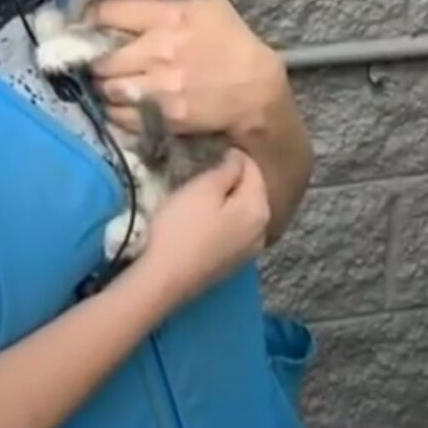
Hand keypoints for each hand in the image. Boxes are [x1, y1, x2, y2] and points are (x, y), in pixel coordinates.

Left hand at [87, 0, 283, 141]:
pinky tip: (124, 101)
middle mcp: (160, 51)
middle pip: (100, 57)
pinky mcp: (164, 116)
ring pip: (106, 88)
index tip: (91, 21)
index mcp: (169, 17)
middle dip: (95, 57)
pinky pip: (120, 116)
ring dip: (103, 85)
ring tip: (110, 79)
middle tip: (98, 56)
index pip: (107, 12)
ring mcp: (161, 87)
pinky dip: (116, 110)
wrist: (256, 90)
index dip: (93, 17)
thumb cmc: (229, 39)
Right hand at [132, 150, 269, 313]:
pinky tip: (205, 217)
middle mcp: (262, 230)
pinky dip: (225, 217)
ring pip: (244, 210)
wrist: (164, 278)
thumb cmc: (181, 228)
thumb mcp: (201, 190)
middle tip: (205, 166)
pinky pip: (236, 228)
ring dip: (229, 197)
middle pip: (252, 190)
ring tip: (203, 189)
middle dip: (234, 176)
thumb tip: (237, 158)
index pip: (253, 168)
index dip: (232, 154)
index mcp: (258, 208)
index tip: (211, 149)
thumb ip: (225, 170)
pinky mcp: (234, 262)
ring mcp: (249, 250)